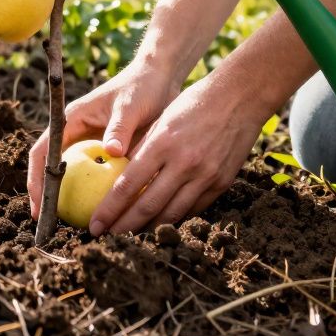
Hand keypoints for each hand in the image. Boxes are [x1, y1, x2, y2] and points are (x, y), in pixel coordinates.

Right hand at [27, 63, 179, 219]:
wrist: (159, 79)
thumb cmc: (142, 88)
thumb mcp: (130, 106)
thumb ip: (120, 127)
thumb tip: (112, 151)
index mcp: (70, 119)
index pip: (42, 152)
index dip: (35, 179)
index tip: (38, 206)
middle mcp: (75, 133)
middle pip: (51, 168)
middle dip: (47, 197)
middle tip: (49, 227)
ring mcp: (89, 143)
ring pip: (72, 176)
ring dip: (68, 199)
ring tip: (71, 227)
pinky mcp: (106, 152)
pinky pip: (95, 177)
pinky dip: (95, 194)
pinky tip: (104, 215)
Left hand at [86, 72, 267, 234]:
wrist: (240, 98)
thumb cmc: (194, 102)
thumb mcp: (162, 120)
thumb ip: (143, 148)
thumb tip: (120, 174)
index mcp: (162, 144)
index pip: (128, 185)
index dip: (109, 209)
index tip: (94, 224)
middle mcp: (184, 163)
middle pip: (148, 206)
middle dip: (124, 227)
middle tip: (106, 238)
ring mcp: (206, 175)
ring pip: (172, 214)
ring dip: (149, 229)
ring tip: (132, 236)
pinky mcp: (222, 182)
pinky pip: (194, 208)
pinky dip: (175, 217)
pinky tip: (162, 222)